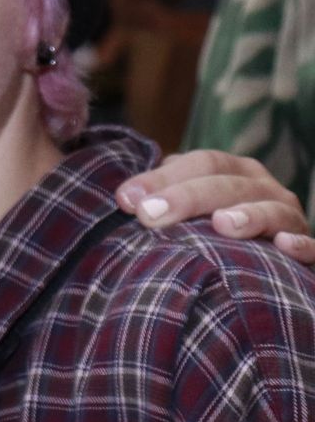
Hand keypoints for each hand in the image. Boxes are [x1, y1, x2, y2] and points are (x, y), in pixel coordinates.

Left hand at [116, 150, 313, 264]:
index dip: (163, 178)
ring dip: (249, 216)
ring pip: (272, 210)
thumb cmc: (210, 230)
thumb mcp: (189, 208)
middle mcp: (263, 188)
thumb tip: (126, 198)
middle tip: (149, 215)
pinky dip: (301, 245)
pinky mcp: (308, 249)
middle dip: (187, 197)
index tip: (125, 200)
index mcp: (232, 171)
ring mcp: (288, 217)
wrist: (265, 258)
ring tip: (221, 224)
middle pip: (227, 184)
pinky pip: (311, 246)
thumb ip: (162, 197)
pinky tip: (285, 246)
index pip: (201, 163)